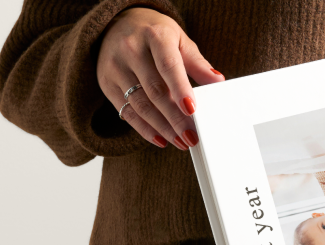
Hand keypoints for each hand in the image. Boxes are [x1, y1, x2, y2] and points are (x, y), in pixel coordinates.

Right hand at [97, 7, 224, 149]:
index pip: (168, 65)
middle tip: (191, 136)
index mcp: (154, 35)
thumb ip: (197, 62)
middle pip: (155, 90)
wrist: (116, 24)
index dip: (180, 89)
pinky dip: (144, 129)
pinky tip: (161, 139)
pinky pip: (127, 112)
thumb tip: (217, 82)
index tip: (192, 110)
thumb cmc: (153, 34)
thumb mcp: (178, 39)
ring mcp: (116, 68)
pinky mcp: (107, 84)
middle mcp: (131, 50)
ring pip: (140, 105)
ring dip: (162, 127)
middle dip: (175, 118)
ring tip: (180, 141)